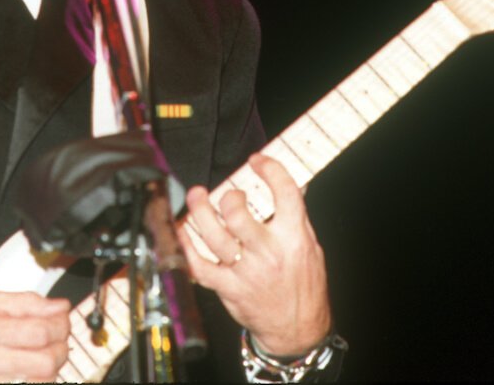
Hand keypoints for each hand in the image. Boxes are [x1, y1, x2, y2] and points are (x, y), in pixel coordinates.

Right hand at [0, 291, 69, 381]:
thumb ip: (23, 303)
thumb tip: (58, 306)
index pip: (39, 333)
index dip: (60, 324)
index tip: (62, 317)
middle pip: (45, 363)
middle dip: (61, 347)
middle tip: (59, 335)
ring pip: (39, 382)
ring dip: (52, 365)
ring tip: (47, 350)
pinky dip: (36, 380)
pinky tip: (33, 367)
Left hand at [177, 153, 331, 356]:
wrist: (298, 331)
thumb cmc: (305, 287)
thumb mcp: (311, 248)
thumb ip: (296, 219)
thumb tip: (287, 185)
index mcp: (294, 239)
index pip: (285, 193)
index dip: (271, 170)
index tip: (259, 161)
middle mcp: (269, 253)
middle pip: (238, 215)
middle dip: (227, 197)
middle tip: (226, 193)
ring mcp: (246, 272)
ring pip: (215, 235)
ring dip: (200, 211)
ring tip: (196, 196)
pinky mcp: (228, 288)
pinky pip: (199, 265)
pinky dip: (186, 246)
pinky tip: (182, 230)